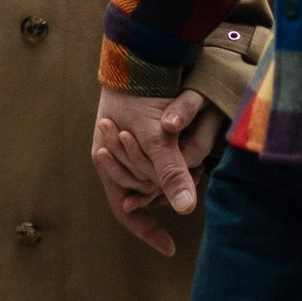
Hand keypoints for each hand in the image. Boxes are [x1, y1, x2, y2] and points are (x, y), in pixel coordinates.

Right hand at [91, 87, 228, 257]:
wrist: (137, 53)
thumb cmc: (139, 94)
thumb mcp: (157, 137)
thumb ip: (171, 172)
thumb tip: (185, 209)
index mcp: (106, 164)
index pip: (126, 211)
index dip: (147, 231)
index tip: (170, 248)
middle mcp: (112, 158)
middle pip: (139, 195)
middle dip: (165, 195)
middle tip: (193, 188)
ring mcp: (124, 146)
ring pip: (149, 178)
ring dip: (169, 177)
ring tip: (195, 169)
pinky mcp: (139, 132)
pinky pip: (156, 159)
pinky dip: (173, 162)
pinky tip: (192, 158)